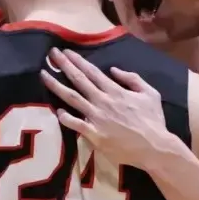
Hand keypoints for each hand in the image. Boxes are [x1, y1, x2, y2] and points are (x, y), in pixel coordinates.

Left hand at [40, 48, 175, 169]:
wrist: (154, 147)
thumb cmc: (153, 120)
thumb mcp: (150, 93)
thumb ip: (132, 79)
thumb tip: (113, 70)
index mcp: (115, 90)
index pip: (92, 71)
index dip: (77, 60)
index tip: (65, 52)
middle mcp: (102, 101)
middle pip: (79, 80)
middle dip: (64, 65)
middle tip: (51, 55)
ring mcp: (97, 118)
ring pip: (72, 98)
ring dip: (56, 86)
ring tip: (44, 76)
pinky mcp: (94, 135)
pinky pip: (76, 124)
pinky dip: (65, 117)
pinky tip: (58, 110)